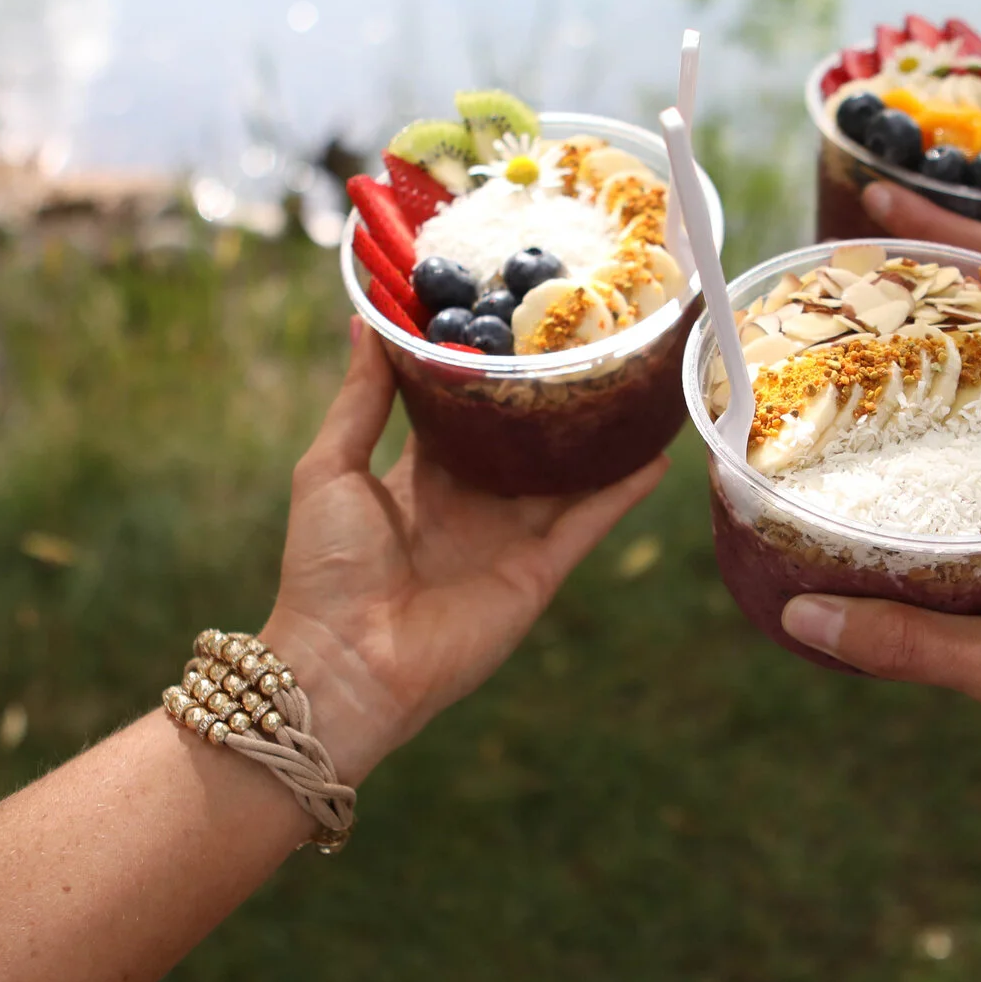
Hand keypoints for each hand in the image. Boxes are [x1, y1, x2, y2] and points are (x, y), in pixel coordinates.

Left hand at [263, 321, 668, 776]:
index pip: (462, 414)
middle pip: (523, 440)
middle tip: (584, 338)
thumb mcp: (329, 467)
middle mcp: (471, 504)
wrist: (347, 664)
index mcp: (418, 479)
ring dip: (598, 438)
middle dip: (550, 398)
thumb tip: (365, 320)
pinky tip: (656, 454)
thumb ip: (358, 399)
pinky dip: (622, 491)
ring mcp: (509, 538)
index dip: (484, 373)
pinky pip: (589, 522)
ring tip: (636, 387)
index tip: (506, 318)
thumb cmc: (324, 568)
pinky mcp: (539, 572)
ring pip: (566, 476)